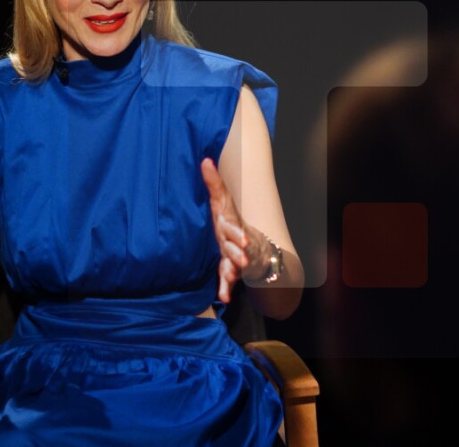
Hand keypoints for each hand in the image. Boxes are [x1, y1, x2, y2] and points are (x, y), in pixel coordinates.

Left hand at [201, 158, 271, 301]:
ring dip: (233, 271)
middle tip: (241, 254)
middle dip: (240, 251)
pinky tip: (224, 298)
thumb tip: (204, 160)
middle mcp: (236, 241)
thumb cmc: (231, 221)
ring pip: (234, 265)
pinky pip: (228, 281)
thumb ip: (213, 183)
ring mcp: (235, 258)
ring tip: (231, 276)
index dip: (237, 231)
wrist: (254, 248)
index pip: (235, 226)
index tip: (241, 237)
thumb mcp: (222, 202)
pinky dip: (226, 290)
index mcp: (232, 224)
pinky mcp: (231, 271)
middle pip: (238, 247)